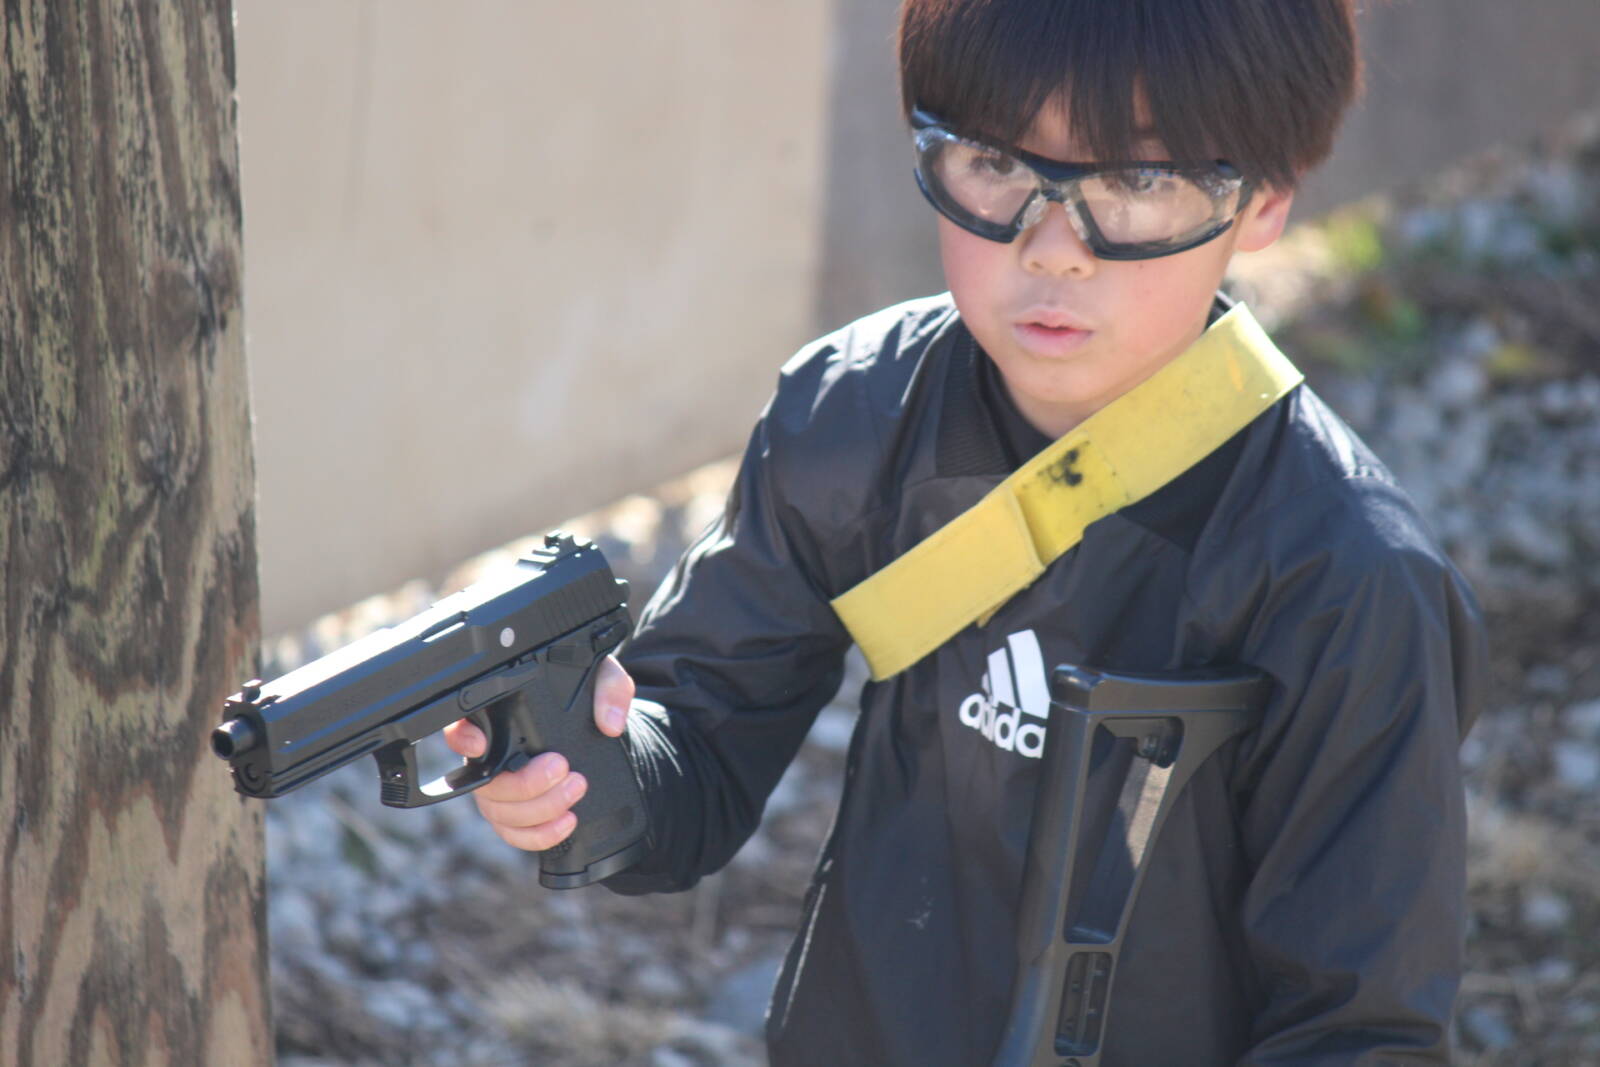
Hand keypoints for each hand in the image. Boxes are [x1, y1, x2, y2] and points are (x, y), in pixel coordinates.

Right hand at [442, 654, 634, 851]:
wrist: (599, 735)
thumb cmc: (589, 699)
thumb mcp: (603, 679)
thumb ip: (609, 688)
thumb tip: (610, 722)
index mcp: (498, 716)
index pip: (461, 726)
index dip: (462, 739)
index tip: (481, 745)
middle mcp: (491, 756)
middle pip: (487, 783)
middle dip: (526, 783)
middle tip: (563, 769)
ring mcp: (500, 790)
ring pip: (501, 813)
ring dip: (541, 809)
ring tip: (577, 789)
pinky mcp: (516, 816)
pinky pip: (515, 835)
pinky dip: (541, 835)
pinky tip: (568, 822)